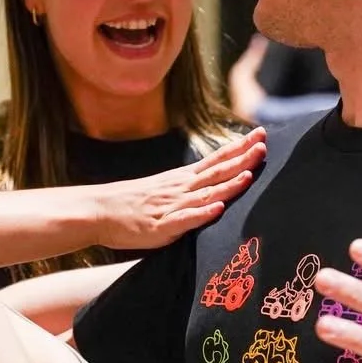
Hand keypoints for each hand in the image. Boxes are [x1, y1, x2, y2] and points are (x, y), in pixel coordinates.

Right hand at [93, 128, 266, 249]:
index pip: (216, 160)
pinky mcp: (161, 227)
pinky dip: (201, 214)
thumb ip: (189, 186)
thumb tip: (215, 184)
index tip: (261, 135)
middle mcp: (180, 188)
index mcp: (182, 179)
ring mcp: (171, 207)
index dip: (239, 148)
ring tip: (249, 175)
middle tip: (263, 146)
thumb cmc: (132, 202)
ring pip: (206, 194)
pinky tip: (216, 208)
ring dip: (228, 185)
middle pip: (217, 172)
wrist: (98, 210)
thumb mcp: (163, 187)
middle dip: (242, 160)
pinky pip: (184, 220)